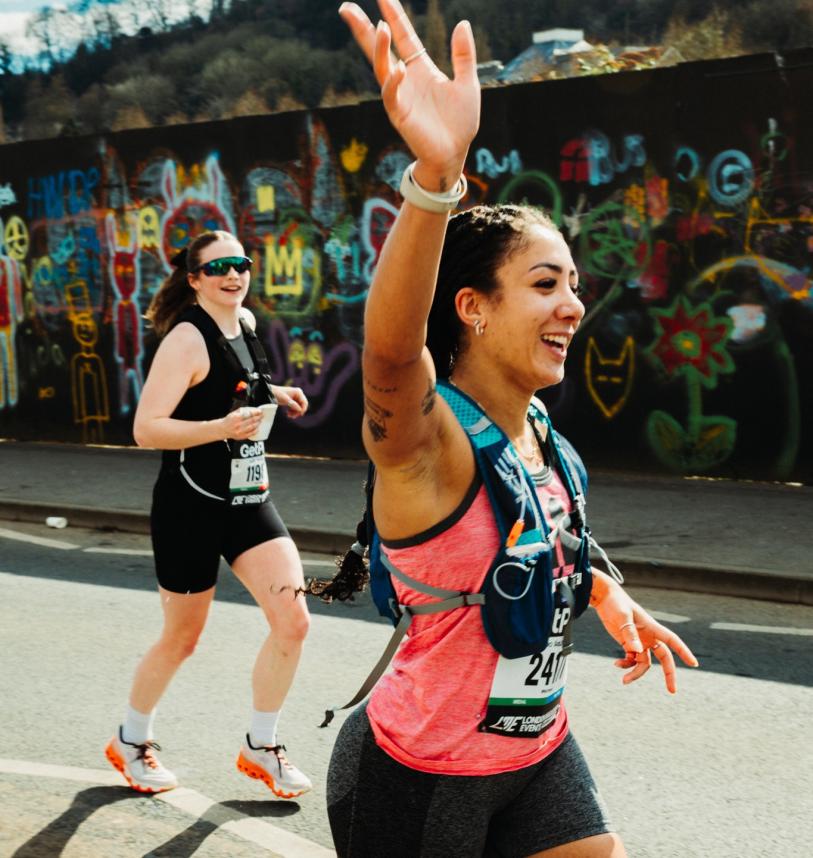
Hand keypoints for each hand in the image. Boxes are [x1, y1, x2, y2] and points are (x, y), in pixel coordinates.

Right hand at [221, 406, 262, 439]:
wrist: (223, 429)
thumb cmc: (229, 420)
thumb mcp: (234, 413)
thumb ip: (242, 411)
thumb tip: (251, 409)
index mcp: (236, 417)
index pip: (249, 414)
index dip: (256, 412)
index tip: (260, 411)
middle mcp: (238, 424)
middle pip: (252, 420)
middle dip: (258, 417)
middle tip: (262, 416)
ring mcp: (240, 431)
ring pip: (252, 427)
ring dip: (257, 423)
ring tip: (260, 421)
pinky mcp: (241, 436)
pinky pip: (250, 434)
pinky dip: (255, 431)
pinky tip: (257, 428)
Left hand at [272, 385, 307, 418]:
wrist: (271, 392)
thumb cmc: (277, 394)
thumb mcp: (285, 400)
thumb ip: (293, 404)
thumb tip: (300, 410)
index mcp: (298, 392)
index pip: (304, 402)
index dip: (303, 409)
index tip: (299, 415)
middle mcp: (298, 394)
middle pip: (302, 405)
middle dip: (298, 412)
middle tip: (293, 417)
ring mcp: (295, 397)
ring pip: (299, 407)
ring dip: (295, 412)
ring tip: (289, 416)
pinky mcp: (292, 400)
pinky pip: (295, 407)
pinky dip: (293, 411)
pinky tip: (288, 414)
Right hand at [339, 0, 479, 179]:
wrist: (454, 154)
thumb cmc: (460, 123)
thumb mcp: (467, 83)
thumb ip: (463, 55)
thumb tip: (462, 23)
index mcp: (420, 69)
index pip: (403, 36)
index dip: (394, 16)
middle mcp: (405, 80)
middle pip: (380, 48)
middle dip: (363, 29)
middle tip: (346, 8)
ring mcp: (400, 97)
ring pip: (382, 68)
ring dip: (379, 48)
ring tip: (380, 27)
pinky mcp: (400, 115)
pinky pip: (391, 96)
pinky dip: (393, 82)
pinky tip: (398, 69)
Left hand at [592, 574, 698, 693]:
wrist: (605, 599)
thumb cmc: (616, 604)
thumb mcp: (622, 617)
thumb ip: (629, 634)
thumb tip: (637, 651)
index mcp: (652, 627)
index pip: (672, 640)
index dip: (683, 652)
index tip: (694, 664)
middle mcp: (648, 636)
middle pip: (664, 658)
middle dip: (669, 674)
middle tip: (672, 691)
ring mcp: (639, 641)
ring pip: (645, 663)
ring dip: (636, 673)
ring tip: (624, 680)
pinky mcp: (629, 644)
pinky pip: (632, 660)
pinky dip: (626, 665)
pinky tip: (616, 664)